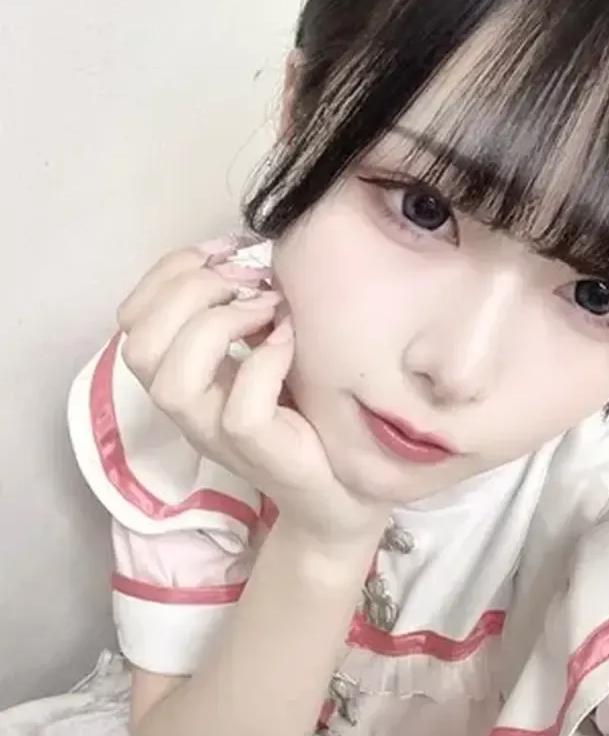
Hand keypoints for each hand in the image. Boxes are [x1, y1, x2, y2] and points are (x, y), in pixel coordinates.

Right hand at [118, 244, 390, 545]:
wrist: (347, 484)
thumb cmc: (307, 407)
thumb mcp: (267, 346)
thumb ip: (245, 309)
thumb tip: (247, 253)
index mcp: (182, 373)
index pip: (133, 319)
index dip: (168, 273)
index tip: (224, 251)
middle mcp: (187, 407)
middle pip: (141, 345)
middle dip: (192, 292)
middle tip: (251, 282)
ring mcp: (216, 435)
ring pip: (173, 382)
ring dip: (219, 326)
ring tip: (267, 309)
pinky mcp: (257, 452)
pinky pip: (240, 409)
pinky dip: (265, 363)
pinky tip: (290, 341)